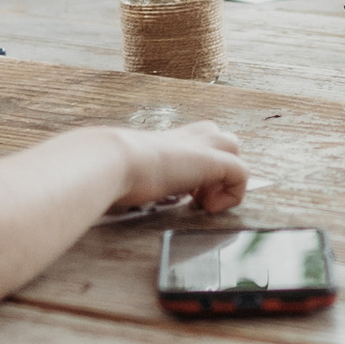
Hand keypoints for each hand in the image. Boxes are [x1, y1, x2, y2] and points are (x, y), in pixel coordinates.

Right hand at [112, 124, 248, 213]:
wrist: (112, 161)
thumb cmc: (107, 171)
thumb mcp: (117, 174)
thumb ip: (120, 180)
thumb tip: (102, 193)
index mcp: (162, 142)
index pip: (191, 140)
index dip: (193, 166)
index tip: (177, 192)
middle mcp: (183, 139)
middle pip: (218, 136)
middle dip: (215, 166)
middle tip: (193, 194)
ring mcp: (201, 147)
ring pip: (233, 146)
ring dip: (224, 176)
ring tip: (201, 199)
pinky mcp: (214, 161)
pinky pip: (242, 173)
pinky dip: (232, 194)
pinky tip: (206, 207)